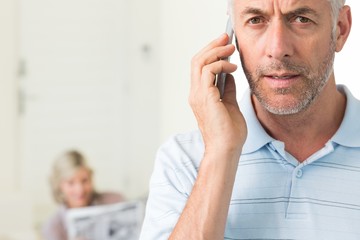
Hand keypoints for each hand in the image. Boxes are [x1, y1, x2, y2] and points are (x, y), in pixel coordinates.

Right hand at [189, 33, 246, 155]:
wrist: (226, 149)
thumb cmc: (228, 133)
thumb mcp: (230, 105)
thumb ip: (227, 89)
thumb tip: (229, 75)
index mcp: (200, 96)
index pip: (199, 68)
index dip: (210, 53)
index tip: (223, 44)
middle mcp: (195, 93)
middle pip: (197, 61)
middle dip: (212, 46)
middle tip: (226, 37)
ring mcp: (198, 95)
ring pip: (200, 62)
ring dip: (216, 52)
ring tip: (231, 48)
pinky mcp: (205, 97)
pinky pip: (208, 71)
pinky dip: (220, 64)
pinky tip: (233, 67)